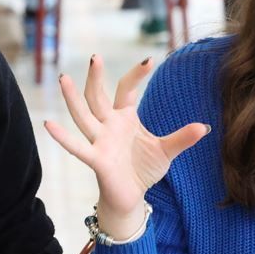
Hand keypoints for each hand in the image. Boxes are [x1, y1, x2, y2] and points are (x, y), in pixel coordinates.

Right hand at [44, 55, 208, 237]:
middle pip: (98, 96)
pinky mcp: (96, 159)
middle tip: (95, 57)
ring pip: (83, 115)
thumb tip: (205, 127)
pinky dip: (62, 137)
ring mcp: (100, 141)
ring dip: (72, 98)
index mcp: (125, 118)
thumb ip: (183, 138)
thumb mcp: (167, 151)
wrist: (132, 197)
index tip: (150, 59)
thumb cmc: (144, 169)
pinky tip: (49, 124)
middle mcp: (108, 126)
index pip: (127, 90)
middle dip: (96, 77)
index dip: (136, 75)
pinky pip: (77, 146)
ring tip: (63, 78)